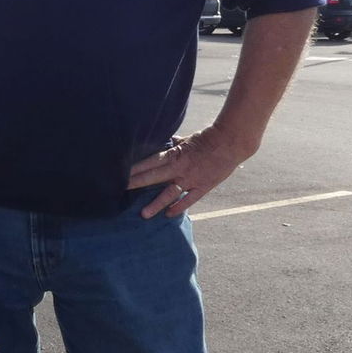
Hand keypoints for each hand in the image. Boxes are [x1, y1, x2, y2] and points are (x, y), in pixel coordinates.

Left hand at [127, 126, 250, 218]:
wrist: (231, 142)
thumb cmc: (208, 137)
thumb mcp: (187, 139)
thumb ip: (173, 144)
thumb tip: (162, 143)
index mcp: (175, 154)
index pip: (150, 161)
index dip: (136, 168)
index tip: (120, 172)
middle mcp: (180, 168)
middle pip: (154, 177)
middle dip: (137, 183)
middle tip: (121, 190)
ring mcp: (191, 179)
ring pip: (170, 193)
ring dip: (156, 204)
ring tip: (143, 214)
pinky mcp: (203, 186)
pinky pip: (189, 199)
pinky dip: (179, 207)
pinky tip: (168, 215)